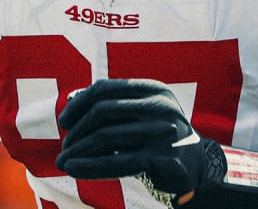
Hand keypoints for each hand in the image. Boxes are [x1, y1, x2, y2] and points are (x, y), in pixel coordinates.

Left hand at [56, 78, 221, 201]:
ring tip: (63, 160)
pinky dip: (90, 166)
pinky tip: (74, 169)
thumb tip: (72, 98)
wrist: (194, 164)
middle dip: (77, 128)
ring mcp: (161, 131)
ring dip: (78, 149)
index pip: (104, 88)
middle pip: (102, 110)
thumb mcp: (141, 113)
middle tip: (65, 145)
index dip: (78, 104)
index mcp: (152, 89)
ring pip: (105, 136)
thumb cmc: (158, 136)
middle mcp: (159, 105)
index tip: (64, 121)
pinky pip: (116, 162)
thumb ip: (114, 105)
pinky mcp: (159, 158)